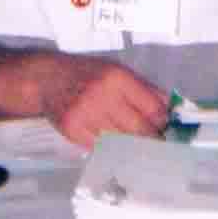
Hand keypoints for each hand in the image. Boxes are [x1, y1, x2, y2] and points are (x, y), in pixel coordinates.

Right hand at [3, 49, 169, 149]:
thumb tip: (170, 108)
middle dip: (151, 138)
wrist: (47, 79)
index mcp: (117, 78)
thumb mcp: (116, 70)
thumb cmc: (86, 73)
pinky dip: (110, 148)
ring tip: (137, 146)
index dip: (162, 121)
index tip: (166, 128)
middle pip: (139, 129)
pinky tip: (113, 145)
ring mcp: (86, 115)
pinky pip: (101, 147)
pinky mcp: (73, 131)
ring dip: (131, 146)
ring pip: (121, 141)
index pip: (152, 108)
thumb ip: (143, 88)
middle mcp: (102, 96)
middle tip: (157, 144)